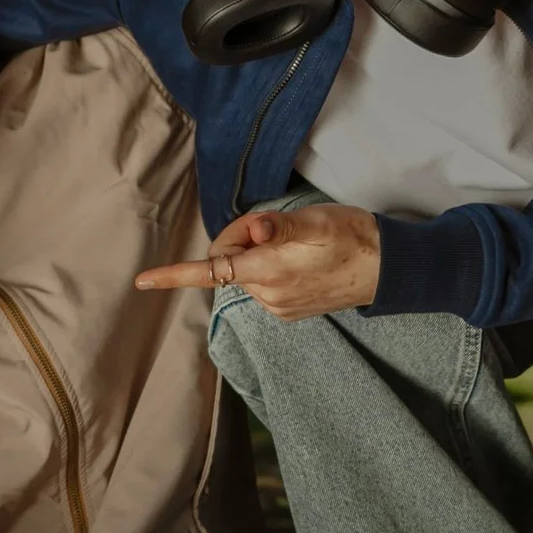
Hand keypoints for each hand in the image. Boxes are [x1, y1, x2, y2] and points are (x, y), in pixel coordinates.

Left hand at [136, 204, 380, 320]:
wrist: (390, 269)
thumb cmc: (355, 237)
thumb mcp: (318, 221)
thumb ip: (280, 227)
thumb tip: (253, 230)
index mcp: (269, 272)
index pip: (211, 272)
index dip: (172, 276)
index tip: (142, 281)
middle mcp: (268, 296)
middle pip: (229, 262)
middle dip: (242, 240)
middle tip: (275, 225)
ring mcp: (279, 307)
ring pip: (246, 272)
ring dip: (258, 253)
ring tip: (298, 243)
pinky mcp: (290, 310)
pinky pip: (263, 283)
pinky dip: (270, 266)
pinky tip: (301, 258)